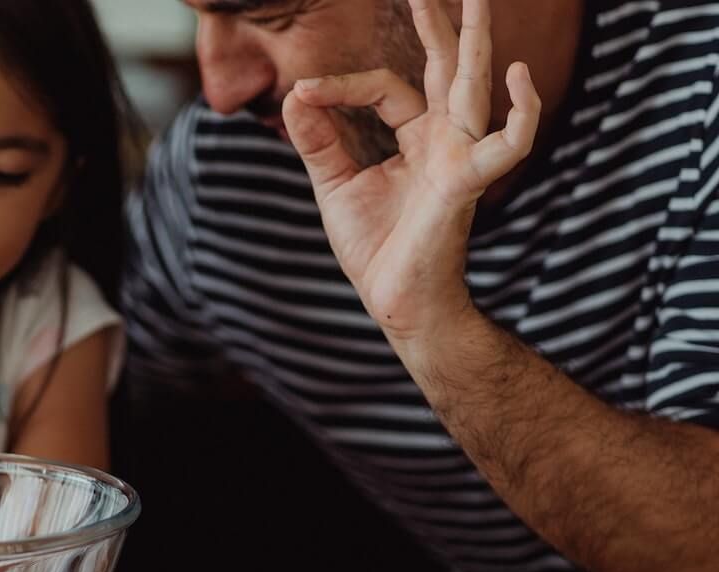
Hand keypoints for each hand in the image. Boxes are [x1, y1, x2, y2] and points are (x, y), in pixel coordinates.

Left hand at [282, 0, 540, 343]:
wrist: (392, 300)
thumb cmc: (374, 247)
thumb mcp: (334, 184)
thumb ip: (319, 139)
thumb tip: (295, 92)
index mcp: (414, 137)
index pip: (385, 87)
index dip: (342, 85)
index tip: (303, 92)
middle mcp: (442, 139)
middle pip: (445, 67)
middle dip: (443, 23)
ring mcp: (459, 157)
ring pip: (473, 87)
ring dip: (477, 41)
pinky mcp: (467, 181)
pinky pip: (508, 143)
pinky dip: (521, 111)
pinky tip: (517, 73)